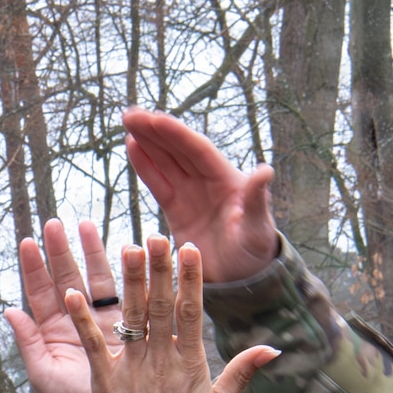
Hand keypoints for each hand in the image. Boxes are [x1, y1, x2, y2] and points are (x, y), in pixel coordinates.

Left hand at [5, 218, 114, 392]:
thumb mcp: (45, 374)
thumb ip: (27, 342)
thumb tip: (9, 309)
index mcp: (52, 332)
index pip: (40, 292)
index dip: (33, 267)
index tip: (27, 241)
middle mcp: (77, 320)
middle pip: (67, 277)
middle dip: (60, 250)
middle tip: (54, 223)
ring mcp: (103, 320)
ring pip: (95, 279)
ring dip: (91, 252)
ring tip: (86, 225)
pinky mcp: (129, 324)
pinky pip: (125, 294)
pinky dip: (123, 272)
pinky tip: (122, 248)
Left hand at [63, 235, 277, 392]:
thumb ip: (243, 372)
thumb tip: (272, 347)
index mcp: (190, 362)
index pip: (191, 311)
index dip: (190, 278)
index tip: (189, 248)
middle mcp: (161, 359)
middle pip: (161, 306)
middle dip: (159, 269)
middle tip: (156, 236)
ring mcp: (132, 368)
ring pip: (132, 317)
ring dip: (129, 281)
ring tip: (126, 248)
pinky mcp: (105, 381)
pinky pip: (92, 344)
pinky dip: (81, 319)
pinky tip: (70, 293)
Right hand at [123, 109, 278, 282]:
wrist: (243, 278)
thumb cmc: (255, 251)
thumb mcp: (257, 227)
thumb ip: (256, 199)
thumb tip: (265, 170)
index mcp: (226, 179)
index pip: (196, 150)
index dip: (175, 134)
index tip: (153, 119)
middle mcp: (207, 180)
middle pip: (177, 149)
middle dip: (155, 130)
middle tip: (130, 114)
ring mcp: (191, 193)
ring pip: (165, 160)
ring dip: (147, 141)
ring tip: (128, 122)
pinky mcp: (177, 209)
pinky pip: (158, 183)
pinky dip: (145, 166)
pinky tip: (132, 147)